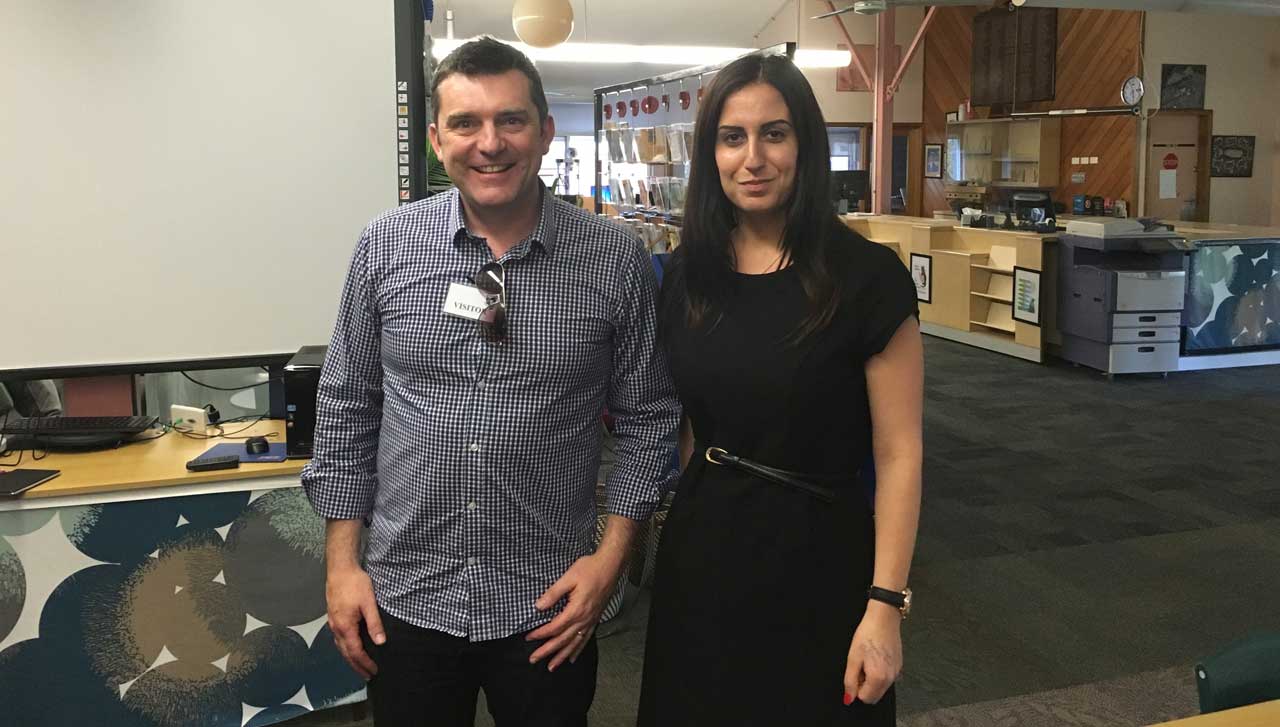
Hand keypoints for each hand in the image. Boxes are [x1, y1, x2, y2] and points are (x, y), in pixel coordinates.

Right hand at [326, 564, 385, 679]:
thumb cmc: (355, 583)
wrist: (340, 569)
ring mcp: (333, 622)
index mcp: (345, 627)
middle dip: (356, 666)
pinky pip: (338, 638)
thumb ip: (374, 623)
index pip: (355, 652)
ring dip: (350, 658)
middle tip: (367, 675)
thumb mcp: (369, 603)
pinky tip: (350, 647)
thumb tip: (381, 641)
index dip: (365, 663)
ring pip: (340, 646)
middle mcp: (336, 628)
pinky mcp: (333, 617)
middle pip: (346, 653)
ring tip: (359, 666)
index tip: (374, 671)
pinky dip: (345, 648)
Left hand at [526, 553, 619, 670]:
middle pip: (563, 640)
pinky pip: (586, 638)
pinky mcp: (595, 619)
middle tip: (534, 659)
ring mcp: (591, 620)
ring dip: (562, 656)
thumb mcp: (568, 577)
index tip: (529, 638)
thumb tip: (539, 606)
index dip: (540, 634)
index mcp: (576, 609)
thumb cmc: (590, 569)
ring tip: (552, 666)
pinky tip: (572, 658)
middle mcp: (584, 619)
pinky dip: (578, 650)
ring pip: (575, 643)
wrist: (610, 566)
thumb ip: (553, 593)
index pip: (555, 627)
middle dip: (547, 651)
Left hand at [843, 601, 902, 705]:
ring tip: (868, 660)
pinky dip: (880, 673)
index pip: (865, 698)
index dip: (856, 687)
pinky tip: (876, 657)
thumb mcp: (853, 658)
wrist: (884, 618)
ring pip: (881, 687)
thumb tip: (849, 698)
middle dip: (865, 686)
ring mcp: (897, 672)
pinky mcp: (899, 666)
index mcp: (879, 678)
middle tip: (860, 667)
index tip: (855, 672)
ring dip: (872, 680)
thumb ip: (850, 681)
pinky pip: (888, 678)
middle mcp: (891, 678)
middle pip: (875, 696)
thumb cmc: (868, 634)